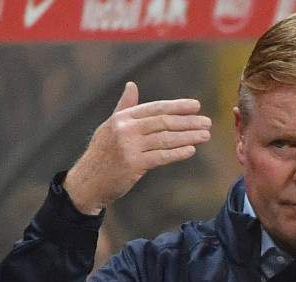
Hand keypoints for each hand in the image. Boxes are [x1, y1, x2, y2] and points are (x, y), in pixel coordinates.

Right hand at [64, 82, 210, 214]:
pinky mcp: (133, 164)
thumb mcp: (110, 127)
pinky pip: (161, 156)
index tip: (196, 106)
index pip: (155, 108)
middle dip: (188, 122)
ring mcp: (129, 147)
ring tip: (205, 135)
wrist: (87, 182)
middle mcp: (125, 129)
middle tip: (207, 122)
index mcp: (122, 118)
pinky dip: (178, 153)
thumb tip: (132, 85)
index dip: (177, 106)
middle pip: (163, 122)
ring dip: (188, 137)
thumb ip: (124, 107)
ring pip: (165, 139)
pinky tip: (191, 150)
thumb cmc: (102, 154)